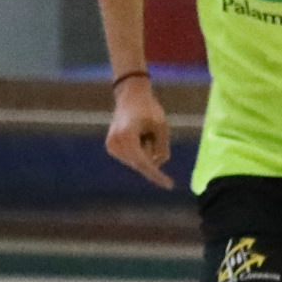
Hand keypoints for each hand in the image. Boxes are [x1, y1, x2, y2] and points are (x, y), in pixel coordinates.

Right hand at [104, 75, 174, 189]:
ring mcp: (111, 146)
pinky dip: (139, 151)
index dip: (157, 175)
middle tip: (150, 133)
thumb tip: (157, 164)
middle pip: (142, 163)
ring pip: (137, 162)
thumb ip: (162, 148)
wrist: (130, 96)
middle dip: (152, 154)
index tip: (169, 185)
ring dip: (145, 151)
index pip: (144, 163)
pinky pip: (133, 158)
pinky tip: (137, 136)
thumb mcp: (162, 127)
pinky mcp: (111, 148)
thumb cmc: (149, 109)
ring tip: (142, 132)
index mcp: (127, 137)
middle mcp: (116, 144)